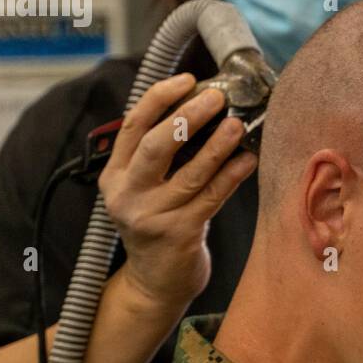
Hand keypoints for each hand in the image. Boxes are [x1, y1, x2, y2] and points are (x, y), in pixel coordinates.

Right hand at [98, 73, 257, 310]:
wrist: (155, 283)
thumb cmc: (159, 224)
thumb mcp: (146, 189)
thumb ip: (161, 156)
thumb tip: (205, 108)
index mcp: (114, 176)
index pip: (133, 126)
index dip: (160, 98)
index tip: (188, 80)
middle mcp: (127, 195)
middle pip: (155, 146)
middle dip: (188, 117)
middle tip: (217, 98)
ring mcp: (151, 217)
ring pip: (190, 173)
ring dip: (218, 145)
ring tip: (238, 124)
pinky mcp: (178, 234)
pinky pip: (211, 198)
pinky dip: (232, 175)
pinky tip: (247, 159)